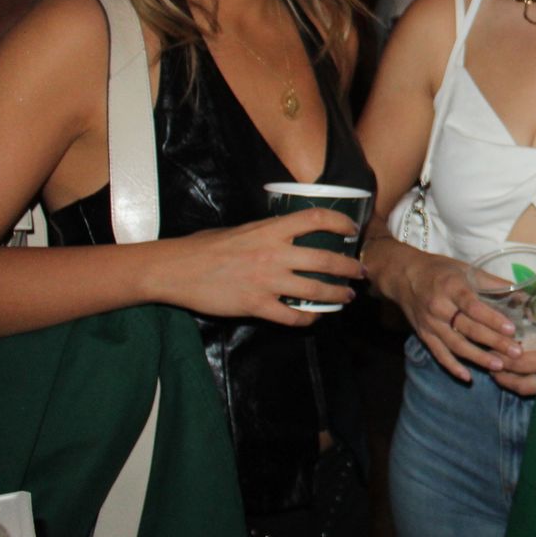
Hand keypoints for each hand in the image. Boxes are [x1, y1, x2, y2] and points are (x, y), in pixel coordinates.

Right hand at [160, 208, 363, 325]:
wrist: (175, 269)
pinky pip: (292, 316)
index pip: (315, 218)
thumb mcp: (241, 230)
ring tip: (346, 297)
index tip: (352, 230)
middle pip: (326, 259)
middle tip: (360, 271)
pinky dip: (307, 319)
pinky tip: (314, 318)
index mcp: (269, 230)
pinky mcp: (256, 305)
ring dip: (337, 295)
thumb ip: (267, 233)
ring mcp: (267, 281)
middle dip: (349, 267)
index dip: (340, 223)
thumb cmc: (204, 247)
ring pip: (316, 290)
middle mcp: (274, 253)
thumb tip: (287, 235)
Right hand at [371, 234, 517, 382]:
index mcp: (451, 287)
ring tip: (499, 366)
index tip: (511, 329)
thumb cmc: (440, 270)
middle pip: (468, 328)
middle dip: (493, 342)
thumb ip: (492, 282)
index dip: (492, 319)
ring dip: (478, 358)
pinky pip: (439, 354)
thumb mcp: (465, 268)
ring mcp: (430, 324)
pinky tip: (467, 377)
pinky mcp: (424, 335)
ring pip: (456, 345)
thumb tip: (520, 293)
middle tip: (515, 353)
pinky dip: (452, 367)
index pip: (473, 307)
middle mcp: (439, 308)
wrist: (404, 276)